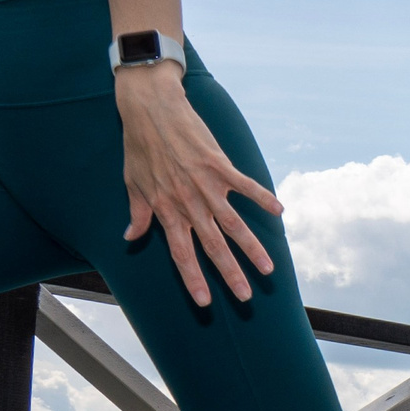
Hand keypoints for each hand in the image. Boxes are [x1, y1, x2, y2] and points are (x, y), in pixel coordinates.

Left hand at [116, 65, 282, 305]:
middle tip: (246, 296)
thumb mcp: (132, 183)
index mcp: (166, 210)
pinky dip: (262, 198)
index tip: (205, 301)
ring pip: (233, 223)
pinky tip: (279, 211)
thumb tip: (130, 238)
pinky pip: (245, 186)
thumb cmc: (139, 146)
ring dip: (251, 247)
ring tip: (268, 267)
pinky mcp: (219, 164)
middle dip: (230, 274)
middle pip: (213, 246)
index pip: (181, 253)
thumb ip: (137, 213)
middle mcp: (188, 203)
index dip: (193, 278)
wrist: (150, 109)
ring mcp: (206, 184)